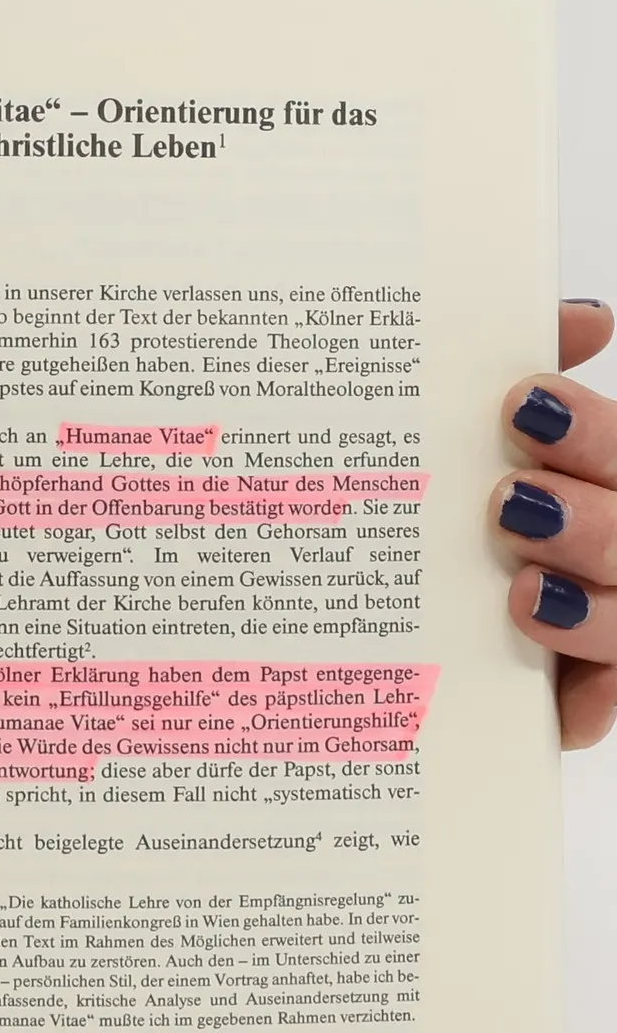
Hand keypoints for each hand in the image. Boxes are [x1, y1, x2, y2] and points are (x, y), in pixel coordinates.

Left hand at [497, 299, 616, 746]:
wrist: (433, 603)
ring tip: (520, 593)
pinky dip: (583, 710)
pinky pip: (596, 707)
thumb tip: (585, 320)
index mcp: (605, 480)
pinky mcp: (587, 691)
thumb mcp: (509, 435)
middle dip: (590, 523)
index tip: (525, 407)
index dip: (590, 433)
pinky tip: (561, 711)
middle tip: (511, 506)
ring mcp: (611, 620)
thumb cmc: (497, 491)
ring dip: (588, 611)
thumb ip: (540, 360)